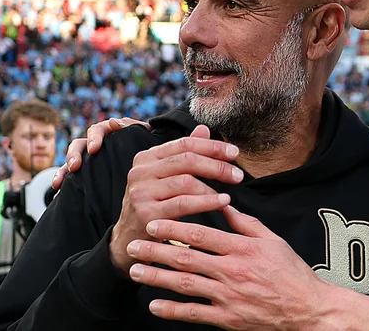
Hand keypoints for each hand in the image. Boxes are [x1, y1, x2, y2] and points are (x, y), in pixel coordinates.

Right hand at [51, 116, 148, 188]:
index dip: (94, 138)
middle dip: (74, 155)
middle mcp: (98, 143)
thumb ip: (132, 128)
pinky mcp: (89, 172)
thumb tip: (113, 122)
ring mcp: (91, 158)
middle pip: (80, 144)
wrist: (152, 163)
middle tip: (74, 167)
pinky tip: (57, 191)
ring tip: (58, 183)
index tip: (94, 149)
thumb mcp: (144, 135)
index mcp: (111, 132)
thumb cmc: (150, 145)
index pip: (97, 130)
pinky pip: (73, 176)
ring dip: (63, 170)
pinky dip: (64, 181)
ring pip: (72, 160)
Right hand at [108, 125, 241, 274]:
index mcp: (146, 157)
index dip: (212, 146)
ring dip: (213, 186)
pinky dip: (207, 202)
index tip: (234, 152)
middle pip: (186, 160)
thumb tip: (204, 129)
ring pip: (186, 181)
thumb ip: (184, 153)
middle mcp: (140, 171)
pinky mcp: (146, 213)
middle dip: (216, 165)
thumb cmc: (154, 205)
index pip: (184, 143)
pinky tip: (222, 202)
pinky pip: (183, 204)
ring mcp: (141, 192)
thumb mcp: (165, 177)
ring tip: (231, 192)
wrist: (129, 240)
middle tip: (239, 174)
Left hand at [126, 205, 331, 329]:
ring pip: (184, 285)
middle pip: (185, 258)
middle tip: (133, 245)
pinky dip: (172, 310)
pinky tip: (154, 305)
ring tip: (135, 271)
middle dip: (155, 251)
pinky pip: (194, 313)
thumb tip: (225, 204)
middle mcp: (232, 271)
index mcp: (241, 248)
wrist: (307, 309)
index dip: (173, 228)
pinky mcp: (228, 318)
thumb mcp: (272, 240)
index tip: (154, 223)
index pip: (200, 235)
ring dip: (156, 277)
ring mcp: (228, 297)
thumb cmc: (291, 272)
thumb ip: (245, 223)